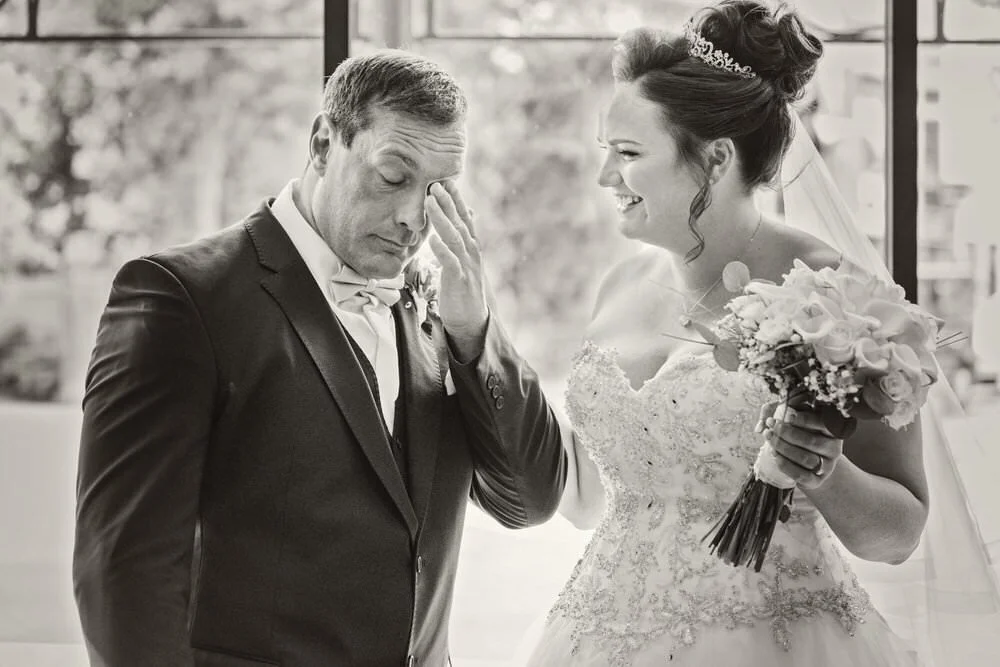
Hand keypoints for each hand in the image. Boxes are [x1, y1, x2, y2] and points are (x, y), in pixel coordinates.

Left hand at [424, 181, 489, 360]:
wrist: (471, 321)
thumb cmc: (464, 289)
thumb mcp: (465, 260)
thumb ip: (465, 237)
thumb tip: (469, 213)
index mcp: (471, 247)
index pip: (464, 218)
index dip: (456, 199)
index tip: (446, 181)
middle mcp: (471, 253)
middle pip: (460, 222)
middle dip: (448, 202)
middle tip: (436, 183)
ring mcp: (467, 266)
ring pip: (454, 237)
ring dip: (442, 218)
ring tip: (430, 201)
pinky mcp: (459, 281)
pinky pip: (450, 262)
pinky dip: (442, 249)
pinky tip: (432, 238)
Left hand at [756, 401, 843, 490]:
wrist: (807, 458)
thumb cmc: (798, 431)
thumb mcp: (792, 416)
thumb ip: (777, 409)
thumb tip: (762, 423)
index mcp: (832, 430)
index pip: (823, 423)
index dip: (803, 419)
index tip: (786, 416)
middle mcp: (833, 448)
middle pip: (811, 441)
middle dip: (786, 433)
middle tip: (771, 427)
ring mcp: (827, 466)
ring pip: (806, 458)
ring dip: (783, 448)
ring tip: (769, 438)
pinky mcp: (817, 480)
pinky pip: (801, 475)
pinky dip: (785, 464)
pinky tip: (774, 454)